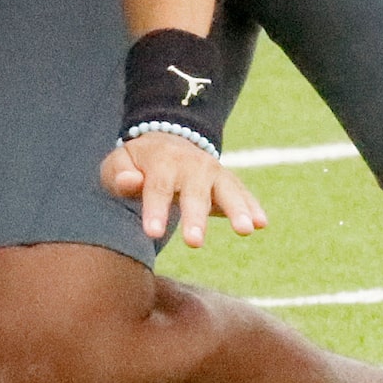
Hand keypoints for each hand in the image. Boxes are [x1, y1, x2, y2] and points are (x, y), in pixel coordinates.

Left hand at [100, 132, 267, 249]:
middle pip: (194, 193)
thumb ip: (120, 175)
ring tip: (246, 230)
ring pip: (226, 190)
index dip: (155, 210)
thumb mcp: (119, 163)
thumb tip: (129, 181)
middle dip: (195, 217)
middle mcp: (191, 164)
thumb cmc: (136, 163)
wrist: (165, 140)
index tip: (153, 233)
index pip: (157, 187)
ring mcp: (213, 171)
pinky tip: (262, 223)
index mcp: (161, 161)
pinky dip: (253, 207)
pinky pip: (242, 193)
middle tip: (194, 243)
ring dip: (237, 210)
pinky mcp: (227, 180)